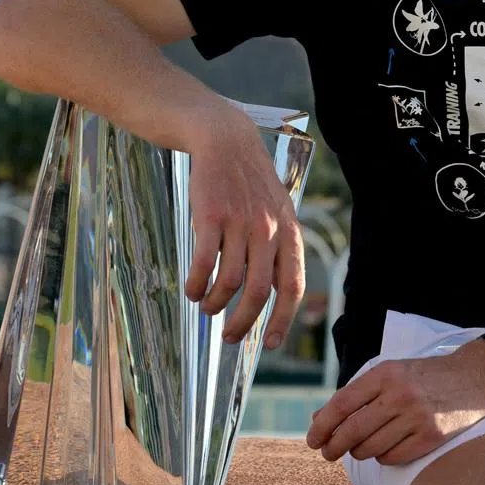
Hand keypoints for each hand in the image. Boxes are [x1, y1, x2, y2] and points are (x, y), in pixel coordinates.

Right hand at [183, 106, 304, 350]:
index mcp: (289, 232)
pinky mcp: (212, 216)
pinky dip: (196, 284)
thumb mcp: (278, 213)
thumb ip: (279, 250)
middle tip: (229, 335)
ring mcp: (240, 223)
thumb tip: (277, 293)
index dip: (283, 319)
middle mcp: (269, 230)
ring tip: (206, 306)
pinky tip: (191, 290)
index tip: (269, 343)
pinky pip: (203, 263)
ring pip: (229, 282)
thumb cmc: (251, 184)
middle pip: (258, 292)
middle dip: (242, 322)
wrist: (226, 141)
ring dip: (215, 303)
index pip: (293, 286)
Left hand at [306, 340, 484, 465]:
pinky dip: (383, 457)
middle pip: (352, 431)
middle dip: (333, 447)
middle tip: (328, 452)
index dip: (322, 426)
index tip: (312, 440)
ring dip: (359, 452)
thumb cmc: (425, 376)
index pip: (342, 404)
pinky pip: (391, 458)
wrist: (474, 378)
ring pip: (370, 448)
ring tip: (362, 446)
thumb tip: (316, 419)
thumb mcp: (391, 372)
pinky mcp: (431, 438)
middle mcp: (400, 394)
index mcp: (386, 373)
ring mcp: (417, 417)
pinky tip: (387, 447)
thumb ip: (356, 394)